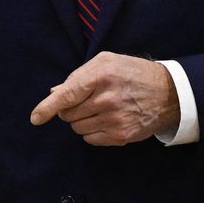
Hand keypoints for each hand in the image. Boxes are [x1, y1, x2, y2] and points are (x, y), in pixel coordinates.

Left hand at [29, 52, 177, 144]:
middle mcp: (106, 99)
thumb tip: (54, 92)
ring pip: (78, 128)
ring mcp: (114, 119)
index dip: (47, 108)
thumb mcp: (106, 62)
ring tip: (100, 109)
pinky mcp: (121, 136)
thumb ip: (78, 76)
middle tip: (87, 101)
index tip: (35, 118)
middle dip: (71, 109)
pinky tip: (107, 121)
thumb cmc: (133, 73)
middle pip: (68, 114)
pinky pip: (91, 139)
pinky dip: (93, 132)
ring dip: (82, 121)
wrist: (167, 93)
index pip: (67, 95)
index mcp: (101, 75)